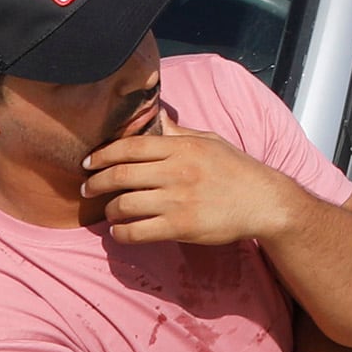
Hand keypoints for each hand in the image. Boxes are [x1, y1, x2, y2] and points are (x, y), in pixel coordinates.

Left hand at [80, 122, 304, 248]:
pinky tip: (121, 232)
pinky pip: (138, 231)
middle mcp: (176, 171)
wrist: (264, 202)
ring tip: (109, 212)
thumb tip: (156, 118)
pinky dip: (122, 233)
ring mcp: (177, 200)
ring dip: (109, 210)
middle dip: (97, 182)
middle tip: (88, 188)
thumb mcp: (210, 141)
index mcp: (182, 147)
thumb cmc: (237, 170)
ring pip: (125, 204)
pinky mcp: (180, 226)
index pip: (130, 147)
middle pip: (121, 174)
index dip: (102, 154)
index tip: (89, 162)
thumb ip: (179, 133)